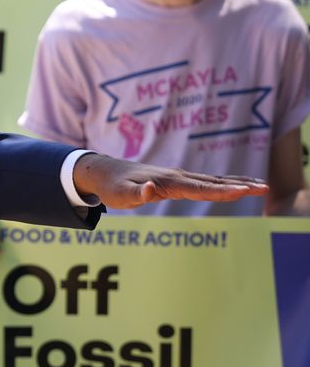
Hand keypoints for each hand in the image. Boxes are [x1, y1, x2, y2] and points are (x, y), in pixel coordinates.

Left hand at [70, 152, 268, 209]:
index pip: (199, 188)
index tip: (243, 191)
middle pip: (213, 182)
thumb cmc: (112, 186)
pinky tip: (236, 185)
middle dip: (239, 185)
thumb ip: (136, 193)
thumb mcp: (120, 194)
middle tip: (265, 188)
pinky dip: (224, 183)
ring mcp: (178, 176)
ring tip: (261, 186)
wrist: (102, 171)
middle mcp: (176, 176)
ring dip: (237, 183)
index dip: (221, 191)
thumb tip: (151, 189)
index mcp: (167, 182)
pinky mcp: (176, 179)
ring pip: (212, 180)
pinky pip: (205, 182)